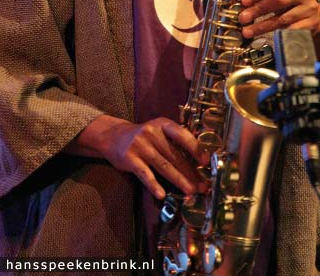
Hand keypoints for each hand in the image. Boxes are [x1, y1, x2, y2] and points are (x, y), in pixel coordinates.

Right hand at [66, 115, 209, 199]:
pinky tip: (162, 194)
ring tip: (190, 191)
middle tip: (202, 185)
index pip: (182, 135)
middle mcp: (152, 132)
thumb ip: (175, 140)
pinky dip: (154, 185)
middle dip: (190, 172)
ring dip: (179, 180)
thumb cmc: (144, 136)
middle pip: (174, 155)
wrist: (113, 137)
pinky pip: (145, 174)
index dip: (195, 148)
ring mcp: (140, 145)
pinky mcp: (130, 159)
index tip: (206, 161)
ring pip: (163, 166)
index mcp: (163, 124)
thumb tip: (199, 157)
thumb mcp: (159, 130)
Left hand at [239, 0, 319, 38]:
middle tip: (243, 18)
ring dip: (262, 26)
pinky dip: (277, 34)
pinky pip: (290, 31)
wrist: (314, 16)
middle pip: (279, 0)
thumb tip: (244, 4)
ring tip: (248, 31)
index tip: (244, 2)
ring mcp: (309, 9)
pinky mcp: (311, 24)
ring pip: (283, 18)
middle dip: (258, 9)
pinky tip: (265, 37)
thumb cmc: (291, 3)